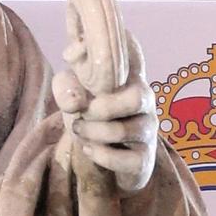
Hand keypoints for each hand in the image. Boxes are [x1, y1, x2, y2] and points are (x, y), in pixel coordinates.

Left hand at [54, 62, 157, 194]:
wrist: (95, 151)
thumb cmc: (87, 111)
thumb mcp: (70, 93)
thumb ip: (67, 87)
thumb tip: (76, 101)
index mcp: (131, 79)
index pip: (139, 61)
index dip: (128, 56)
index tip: (104, 65)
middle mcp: (147, 103)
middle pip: (136, 98)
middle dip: (100, 108)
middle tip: (81, 114)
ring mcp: (148, 131)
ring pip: (122, 130)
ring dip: (92, 133)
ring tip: (79, 130)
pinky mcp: (144, 159)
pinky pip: (126, 160)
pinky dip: (101, 155)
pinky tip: (89, 149)